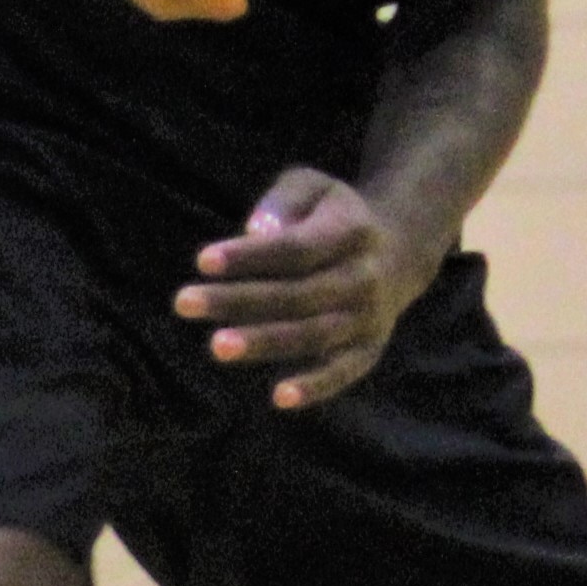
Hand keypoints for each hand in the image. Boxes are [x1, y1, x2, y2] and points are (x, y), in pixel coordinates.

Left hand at [176, 167, 415, 408]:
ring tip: (217, 345)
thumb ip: (284, 200)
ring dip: (264, 342)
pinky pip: (343, 372)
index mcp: (352, 231)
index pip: (296, 248)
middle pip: (298, 294)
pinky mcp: (370, 349)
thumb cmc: (336, 217)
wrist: (402, 251)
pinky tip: (278, 397)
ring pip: (314, 335)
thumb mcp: (315, 188)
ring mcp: (369, 317)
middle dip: (239, 301)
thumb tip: (255, 230)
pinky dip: (316, 387)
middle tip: (184, 302)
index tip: (203, 261)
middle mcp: (364, 277)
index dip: (250, 256)